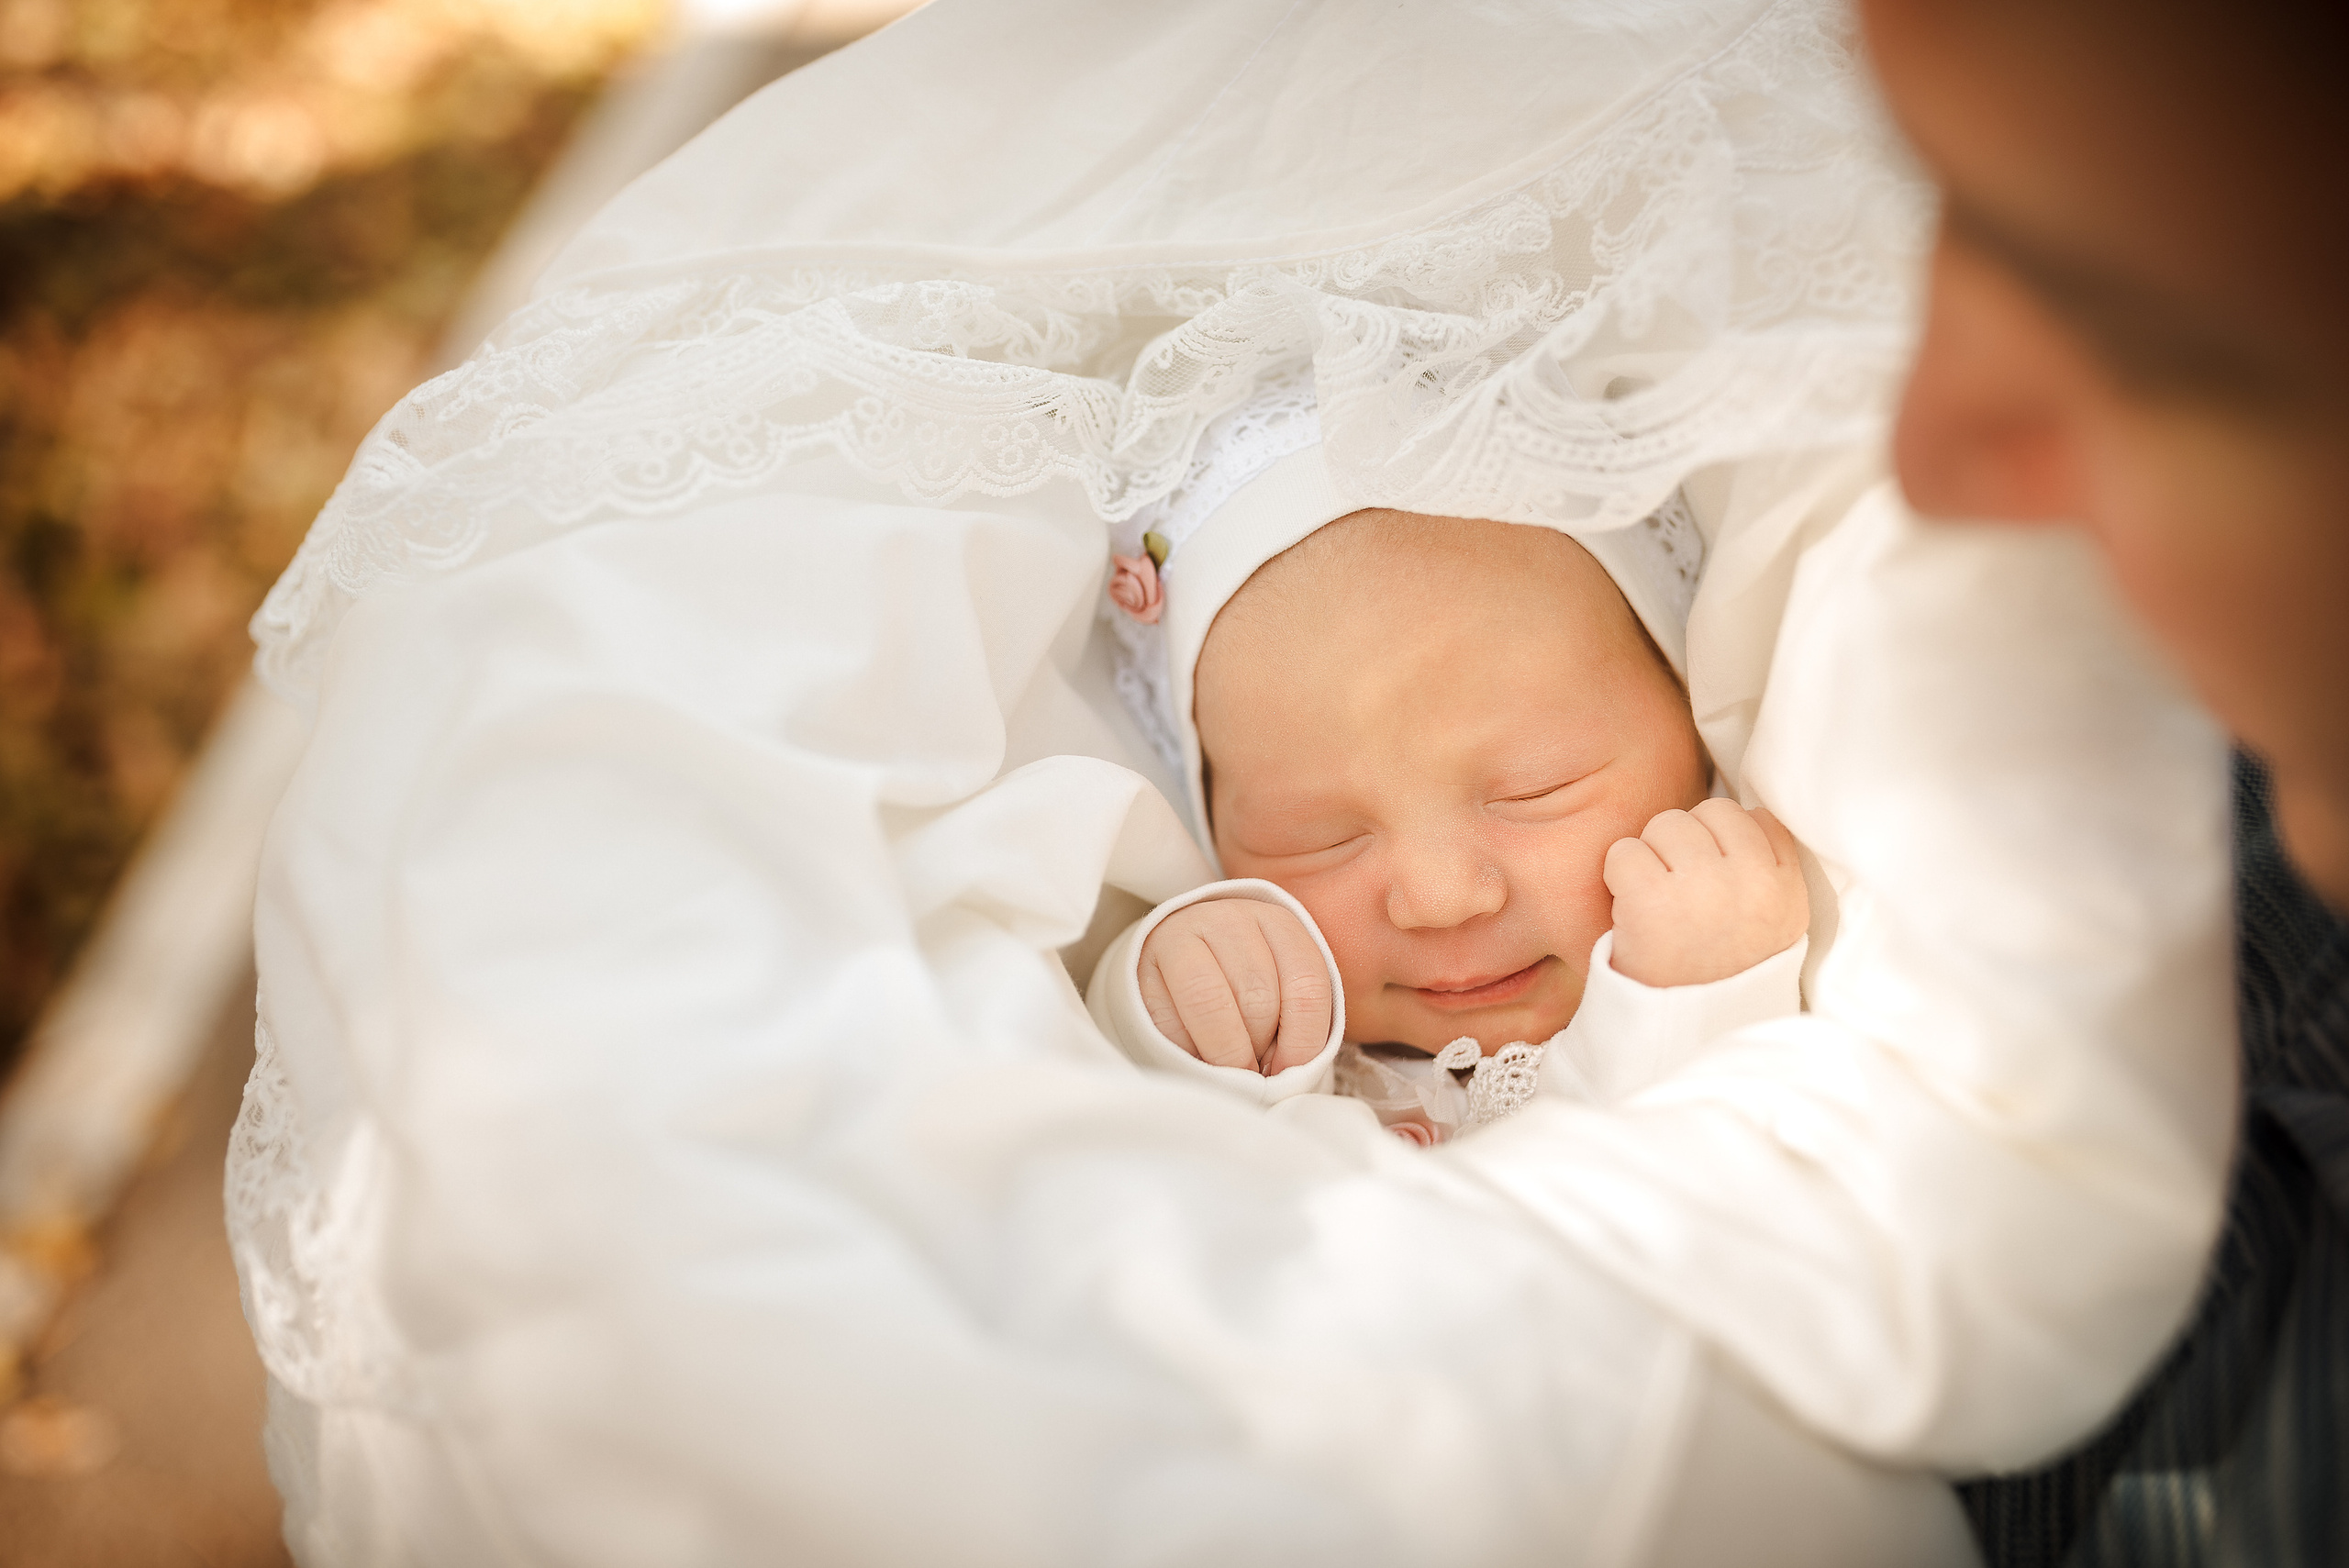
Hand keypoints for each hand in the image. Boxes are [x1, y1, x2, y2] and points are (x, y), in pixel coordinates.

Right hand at [1138, 899, 1333, 1074]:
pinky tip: (1193, 1050)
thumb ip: (1296, 1024)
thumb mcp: (1281, 991)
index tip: (1290, 1071)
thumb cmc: (1241, 986)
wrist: (1179, 960)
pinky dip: (1185, 1051)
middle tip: (1252, 1067)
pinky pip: (1169, 1022)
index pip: (1307, 986)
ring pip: (1212, 1005)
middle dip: (1257, 1049)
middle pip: (1258, 998)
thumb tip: (1289, 1074)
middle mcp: (1230, 919)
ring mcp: (1181, 935)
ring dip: (1223, 1052)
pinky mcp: (1142, 963)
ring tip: (1226, 1065)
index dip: (1303, 1041)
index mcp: (1278, 922)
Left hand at [1603, 800, 1808, 987]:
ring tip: (1658, 900)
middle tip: (1680, 890)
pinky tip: (1630, 907)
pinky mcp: (1652, 901)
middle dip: (1687, 842)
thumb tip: (1741, 811)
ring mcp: (1704, 890)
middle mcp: (1753, 885)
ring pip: (1666, 823)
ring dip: (1652, 855)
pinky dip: (1618, 874)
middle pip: (1710, 811)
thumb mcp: (1774, 925)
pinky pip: (1625, 851)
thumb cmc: (1717, 971)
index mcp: (1787, 891)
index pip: (1758, 819)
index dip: (1725, 839)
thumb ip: (1768, 869)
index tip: (1714, 874)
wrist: (1679, 1029)